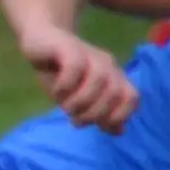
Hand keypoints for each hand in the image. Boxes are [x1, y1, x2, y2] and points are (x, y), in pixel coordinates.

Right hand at [27, 16, 141, 131]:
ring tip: (66, 108)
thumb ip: (97, 112)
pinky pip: (75, 67)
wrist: (38, 38)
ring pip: (99, 80)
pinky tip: (56, 91)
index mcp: (113, 76)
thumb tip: (118, 131)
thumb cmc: (57, 71)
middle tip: (76, 120)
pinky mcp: (69, 47)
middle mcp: (107, 64)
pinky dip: (66, 85)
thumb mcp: (76, 97)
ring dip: (82, 101)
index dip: (118, 115)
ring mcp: (89, 54)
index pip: (131, 97)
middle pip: (115, 92)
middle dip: (97, 113)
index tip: (99, 126)